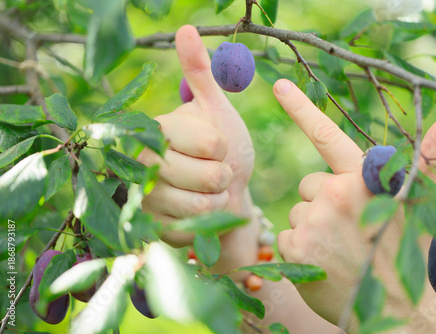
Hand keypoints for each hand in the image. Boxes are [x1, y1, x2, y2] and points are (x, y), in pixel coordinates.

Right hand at [138, 25, 255, 248]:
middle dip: (223, 176)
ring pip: (202, 206)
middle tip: (214, 172)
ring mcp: (143, 198)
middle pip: (209, 177)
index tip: (216, 147)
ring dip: (217, 201)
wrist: (220, 192)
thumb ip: (201, 74)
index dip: (224, 148)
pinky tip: (195, 213)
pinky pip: (193, 231)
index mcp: (158, 128)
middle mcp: (141, 161)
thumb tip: (185, 27)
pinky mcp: (151, 229)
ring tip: (208, 192)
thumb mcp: (217, 110)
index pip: (212, 143)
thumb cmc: (222, 148)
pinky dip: (205, 223)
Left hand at [273, 79, 435, 331]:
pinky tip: (322, 261)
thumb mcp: (419, 206)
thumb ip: (427, 163)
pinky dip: (300, 248)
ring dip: (313, 225)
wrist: (391, 309)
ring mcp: (313, 222)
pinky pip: (286, 236)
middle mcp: (336, 194)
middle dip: (323, 200)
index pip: (328, 136)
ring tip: (338, 247)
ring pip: (297, 211)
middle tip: (348, 227)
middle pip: (309, 184)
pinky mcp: (294, 248)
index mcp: (364, 179)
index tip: (280, 86)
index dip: (303, 109)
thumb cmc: (405, 251)